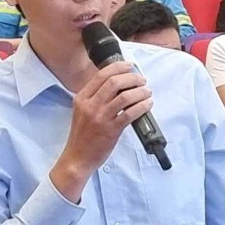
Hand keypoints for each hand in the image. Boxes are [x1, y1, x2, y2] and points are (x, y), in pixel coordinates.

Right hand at [57, 61, 151, 182]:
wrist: (77, 158)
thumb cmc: (82, 136)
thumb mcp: (82, 111)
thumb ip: (95, 97)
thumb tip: (117, 84)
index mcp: (82, 98)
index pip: (101, 75)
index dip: (118, 67)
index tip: (129, 66)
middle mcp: (90, 105)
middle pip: (114, 82)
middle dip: (132, 78)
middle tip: (141, 80)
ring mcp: (100, 118)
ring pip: (125, 96)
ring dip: (140, 91)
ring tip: (147, 92)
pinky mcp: (110, 130)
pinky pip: (130, 114)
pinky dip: (142, 106)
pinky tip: (147, 104)